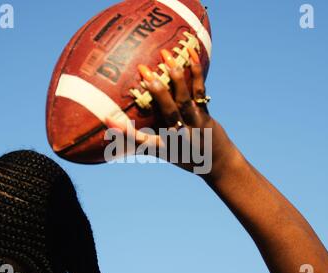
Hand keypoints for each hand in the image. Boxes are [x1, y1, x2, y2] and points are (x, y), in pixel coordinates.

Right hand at [106, 48, 236, 177]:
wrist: (218, 163)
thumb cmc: (184, 157)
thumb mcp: (162, 153)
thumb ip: (140, 141)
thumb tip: (115, 127)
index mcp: (165, 147)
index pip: (142, 141)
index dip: (125, 132)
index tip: (109, 119)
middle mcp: (181, 135)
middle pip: (168, 112)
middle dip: (156, 91)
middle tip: (143, 70)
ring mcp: (195, 123)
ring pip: (185, 99)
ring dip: (176, 77)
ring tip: (166, 56)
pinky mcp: (205, 113)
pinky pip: (199, 91)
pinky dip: (195, 72)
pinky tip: (191, 53)